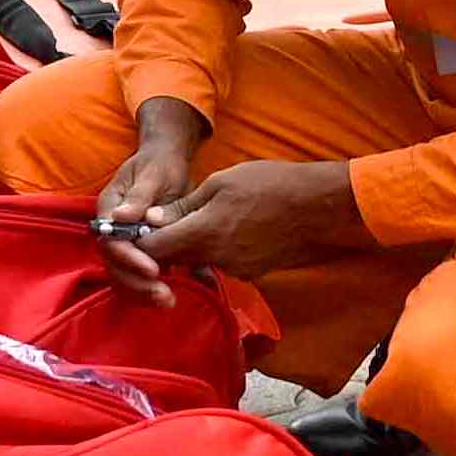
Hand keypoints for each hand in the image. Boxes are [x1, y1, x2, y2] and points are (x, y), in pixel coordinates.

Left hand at [134, 155, 369, 287]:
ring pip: (199, 261)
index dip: (141, 240)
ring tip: (206, 219)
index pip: (154, 250)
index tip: (140, 228)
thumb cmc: (268, 184)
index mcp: (203, 233)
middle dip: (165, 244)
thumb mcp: (221, 182)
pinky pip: (223, 263)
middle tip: (168, 221)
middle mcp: (216, 258)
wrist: (315, 206)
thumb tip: (151, 219)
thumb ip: (184, 206)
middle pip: (174, 259)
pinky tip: (232, 229)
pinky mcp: (252, 273)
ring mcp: (235, 269)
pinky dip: (218, 250)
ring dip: (193, 246)